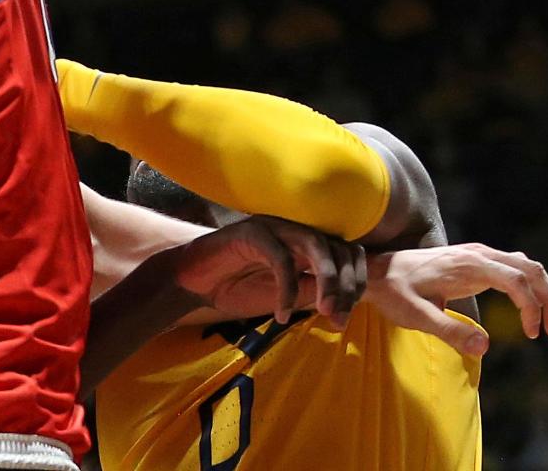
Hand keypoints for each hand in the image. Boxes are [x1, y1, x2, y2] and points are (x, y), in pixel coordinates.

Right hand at [169, 215, 367, 326]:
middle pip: (340, 247)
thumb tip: (343, 302)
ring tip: (323, 311)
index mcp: (307, 243)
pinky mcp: (252, 233)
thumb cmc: (238, 288)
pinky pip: (281, 259)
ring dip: (327, 281)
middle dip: (345, 286)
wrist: (193, 284)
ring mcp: (275, 227)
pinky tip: (281, 314)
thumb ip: (312, 293)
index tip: (343, 318)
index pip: (348, 253)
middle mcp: (296, 229)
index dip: (354, 283)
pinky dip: (287, 290)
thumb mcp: (285, 297)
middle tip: (336, 319)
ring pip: (317, 245)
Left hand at [366, 243, 547, 355]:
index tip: (532, 336)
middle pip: (531, 269)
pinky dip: (532, 289)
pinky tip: (532, 312)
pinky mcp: (477, 261)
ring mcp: (480, 255)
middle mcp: (479, 254)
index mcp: (469, 264)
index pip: (516, 280)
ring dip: (546, 293)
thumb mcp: (417, 317)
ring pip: (527, 267)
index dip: (531, 307)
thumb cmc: (395, 294)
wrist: (378, 272)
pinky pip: (515, 269)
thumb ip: (449, 332)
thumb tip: (486, 347)